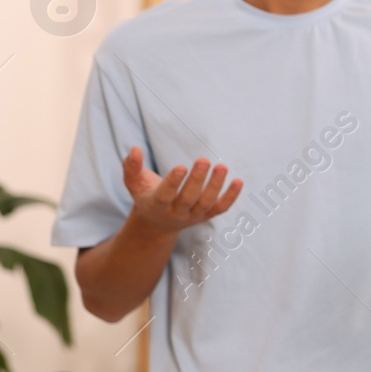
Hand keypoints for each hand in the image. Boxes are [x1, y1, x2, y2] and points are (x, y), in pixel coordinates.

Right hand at [122, 146, 241, 233]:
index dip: (173, 183)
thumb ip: (131, 166)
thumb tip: (135, 148)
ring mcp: (193, 216)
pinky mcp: (207, 216)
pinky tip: (238, 181)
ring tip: (222, 167)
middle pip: (189, 199)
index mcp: (156, 205)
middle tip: (204, 160)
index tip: (181, 166)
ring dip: (216, 186)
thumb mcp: (134, 183)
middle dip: (197, 180)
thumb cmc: (146, 195)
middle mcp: (176, 213)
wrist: (158, 223)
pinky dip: (231, 196)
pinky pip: (221, 208)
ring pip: (207, 203)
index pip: (165, 195)